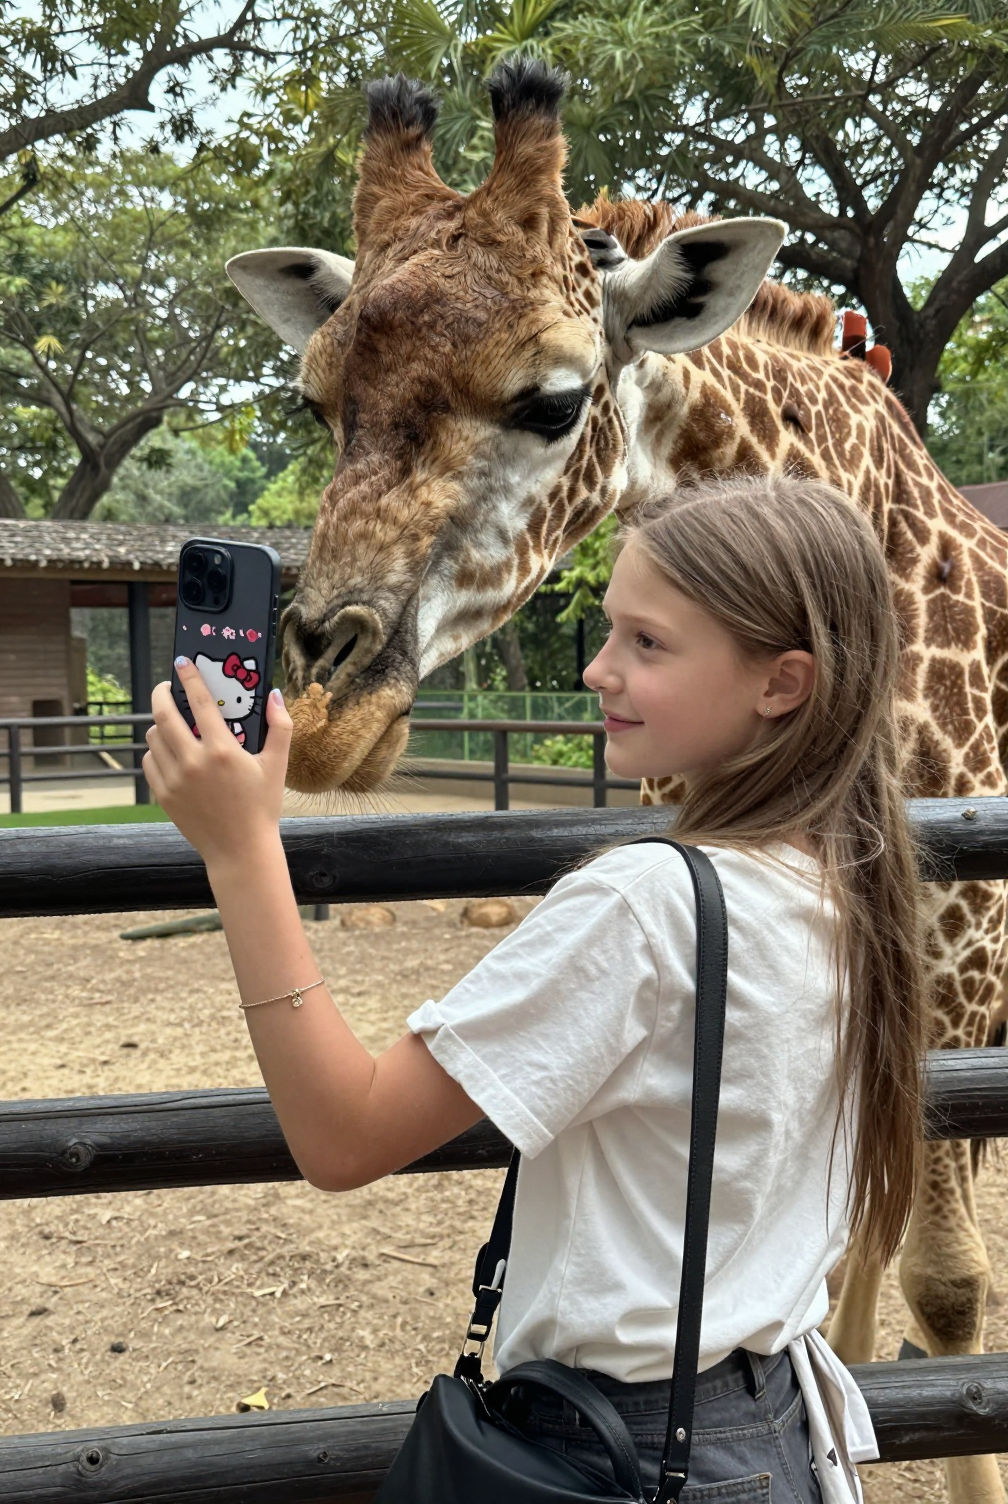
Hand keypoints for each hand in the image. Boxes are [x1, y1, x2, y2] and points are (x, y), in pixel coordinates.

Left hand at [143, 658, 291, 870]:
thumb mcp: (277, 765)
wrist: (240, 850)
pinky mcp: (163, 795)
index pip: (200, 702)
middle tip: (167, 688)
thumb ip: (280, 727)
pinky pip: (150, 762)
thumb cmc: (262, 807)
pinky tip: (168, 751)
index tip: (182, 662)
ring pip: (153, 738)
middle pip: (164, 715)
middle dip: (162, 694)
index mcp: (222, 750)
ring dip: (159, 724)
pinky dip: (156, 751)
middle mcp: (193, 762)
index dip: (189, 677)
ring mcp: (175, 780)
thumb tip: (275, 694)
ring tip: (171, 722)